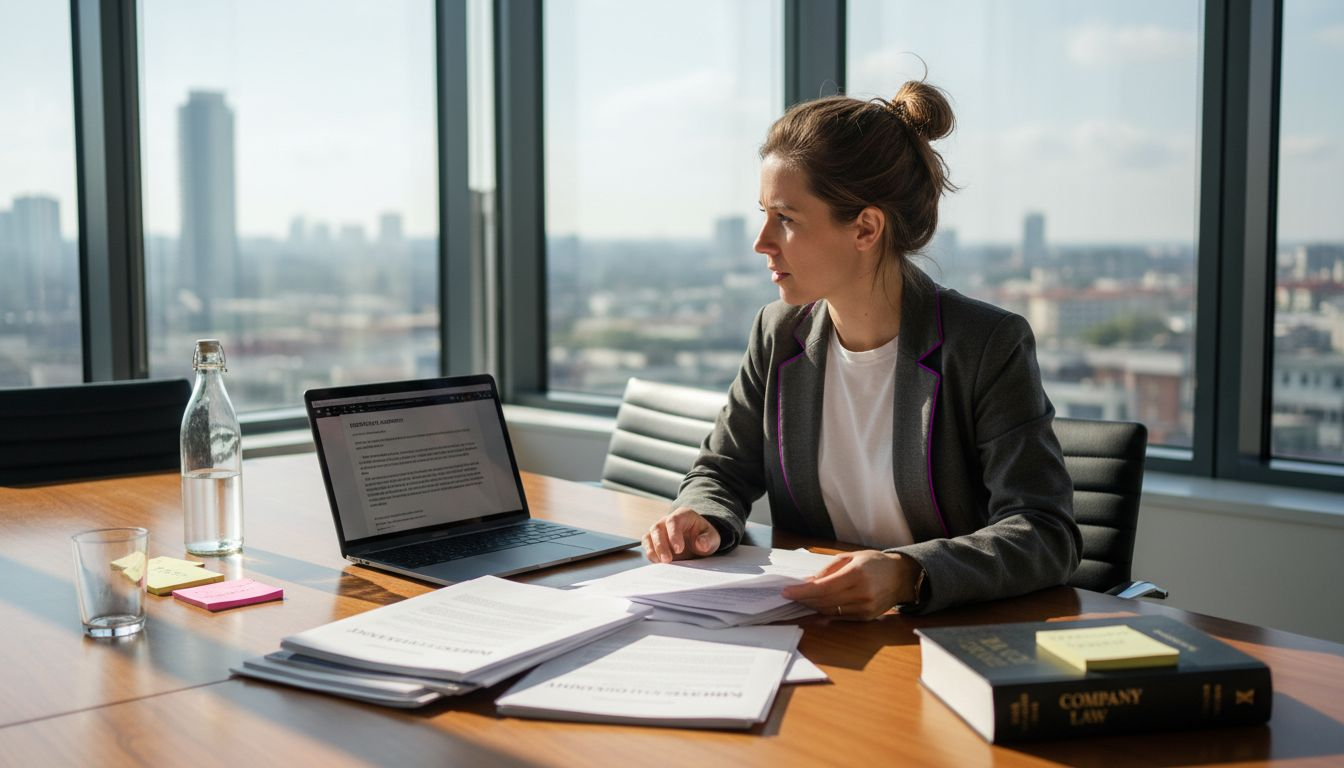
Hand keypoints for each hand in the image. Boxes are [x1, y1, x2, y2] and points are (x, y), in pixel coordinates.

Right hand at [642, 507, 719, 562]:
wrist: (698, 539)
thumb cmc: (704, 536)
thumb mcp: (712, 537)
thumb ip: (708, 539)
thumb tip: (701, 544)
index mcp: (683, 515)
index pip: (673, 521)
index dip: (674, 535)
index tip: (679, 549)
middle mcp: (667, 520)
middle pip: (657, 528)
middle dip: (661, 545)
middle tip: (667, 560)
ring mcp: (659, 530)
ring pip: (649, 536)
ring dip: (653, 550)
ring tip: (661, 562)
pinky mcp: (654, 540)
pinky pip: (647, 545)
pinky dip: (650, 553)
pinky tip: (657, 562)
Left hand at [781, 550, 921, 620]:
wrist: (902, 577)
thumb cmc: (875, 563)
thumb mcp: (852, 557)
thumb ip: (829, 569)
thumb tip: (809, 582)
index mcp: (856, 574)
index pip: (823, 587)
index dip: (802, 592)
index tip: (786, 591)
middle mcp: (861, 593)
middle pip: (824, 601)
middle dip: (804, 599)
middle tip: (790, 595)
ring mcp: (864, 608)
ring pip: (830, 611)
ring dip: (813, 606)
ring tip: (801, 599)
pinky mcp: (866, 617)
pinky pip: (839, 616)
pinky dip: (826, 611)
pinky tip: (817, 605)